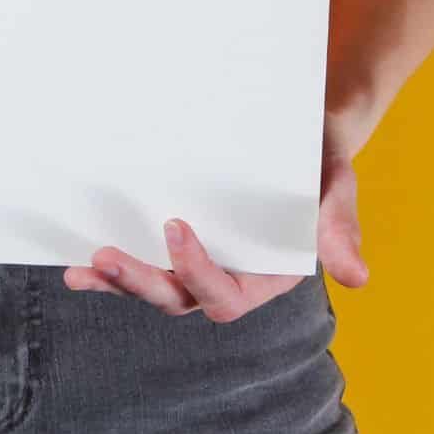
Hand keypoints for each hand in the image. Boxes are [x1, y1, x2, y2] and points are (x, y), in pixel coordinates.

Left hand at [62, 146, 368, 322]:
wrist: (298, 135)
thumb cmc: (318, 163)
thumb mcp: (336, 188)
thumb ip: (338, 230)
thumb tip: (357, 277)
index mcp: (266, 279)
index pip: (226, 296)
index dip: (199, 272)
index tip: (176, 227)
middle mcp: (227, 279)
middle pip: (178, 298)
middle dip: (139, 282)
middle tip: (104, 257)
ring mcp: (196, 265)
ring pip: (152, 287)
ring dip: (116, 281)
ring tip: (82, 268)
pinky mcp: (173, 247)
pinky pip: (141, 263)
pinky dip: (109, 270)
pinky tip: (76, 266)